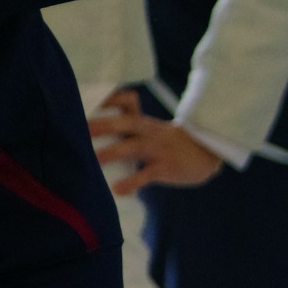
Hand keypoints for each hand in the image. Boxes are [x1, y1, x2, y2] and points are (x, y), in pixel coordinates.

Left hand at [89, 88, 222, 194]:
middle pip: (126, 123)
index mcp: (144, 120)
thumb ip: (126, 127)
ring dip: (112, 152)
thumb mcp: (150, 129)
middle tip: (79, 128)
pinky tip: (118, 189)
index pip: (128, 102)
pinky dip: (133, 182)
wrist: (208, 155)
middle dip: (103, 125)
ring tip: (93, 159)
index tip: (88, 98)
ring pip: (134, 148)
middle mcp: (150, 131)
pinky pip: (148, 175)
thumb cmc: (168, 142)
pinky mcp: (166, 168)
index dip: (110, 98)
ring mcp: (159, 149)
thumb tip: (89, 130)